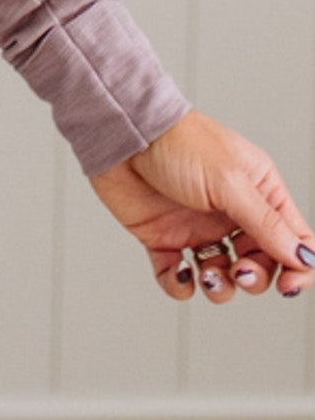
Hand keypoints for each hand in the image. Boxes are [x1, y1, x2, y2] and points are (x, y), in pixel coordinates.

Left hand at [88, 108, 314, 302]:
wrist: (123, 133)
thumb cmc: (177, 142)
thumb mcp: (230, 181)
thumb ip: (265, 223)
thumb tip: (302, 258)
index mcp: (258, 191)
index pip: (293, 239)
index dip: (298, 267)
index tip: (288, 285)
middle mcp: (231, 212)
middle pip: (260, 263)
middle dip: (254, 278)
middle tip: (239, 271)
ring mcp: (197, 226)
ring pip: (222, 276)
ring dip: (220, 287)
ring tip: (208, 276)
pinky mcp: (164, 237)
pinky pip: (177, 276)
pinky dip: (180, 285)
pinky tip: (180, 274)